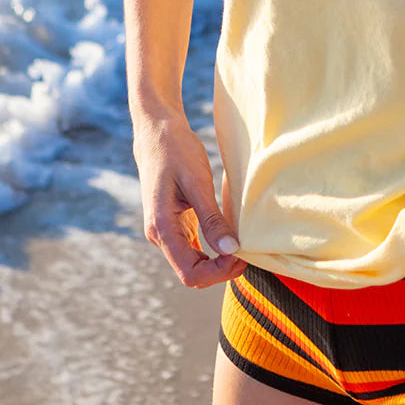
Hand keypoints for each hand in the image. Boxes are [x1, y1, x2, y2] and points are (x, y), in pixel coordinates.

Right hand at [132, 108, 245, 288]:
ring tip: (242, 245)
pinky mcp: (174, 223)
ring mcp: (165, 230)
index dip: (218, 272)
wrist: (156, 130)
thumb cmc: (176, 150)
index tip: (242, 255)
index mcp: (161, 227)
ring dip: (217, 262)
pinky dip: (211, 250)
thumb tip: (231, 250)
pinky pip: (192, 248)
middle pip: (192, 272)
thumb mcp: (197, 182)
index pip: (190, 273)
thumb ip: (212, 219)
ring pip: (192, 263)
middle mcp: (159, 235)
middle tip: (248, 251)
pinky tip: (229, 237)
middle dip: (221, 269)